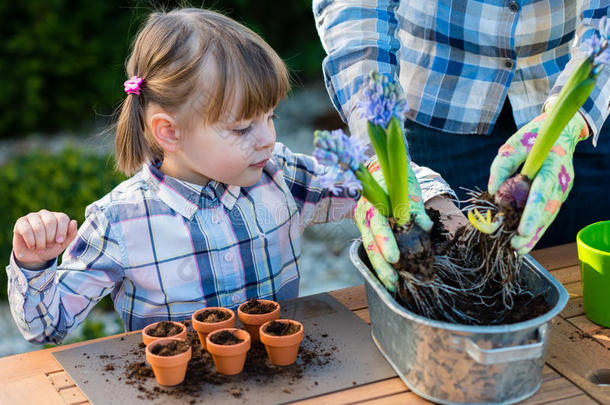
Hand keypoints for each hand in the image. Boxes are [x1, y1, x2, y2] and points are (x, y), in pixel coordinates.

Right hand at [13, 210, 77, 269]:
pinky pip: (26, 230)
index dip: (62, 231)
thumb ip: (71, 234)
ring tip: (40, 248)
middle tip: (49, 246)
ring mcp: (32, 217)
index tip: (59, 241)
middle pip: (50, 221)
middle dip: (50, 238)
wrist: (34, 257)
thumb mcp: (63, 244)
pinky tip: (32, 246)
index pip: (62, 218)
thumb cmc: (50, 248)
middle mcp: (45, 214)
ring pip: (38, 227)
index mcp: (58, 217)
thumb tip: (74, 222)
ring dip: (40, 242)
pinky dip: (31, 241)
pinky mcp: (21, 222)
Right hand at [354, 159, 432, 290]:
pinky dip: (379, 263)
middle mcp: (364, 215)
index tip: (395, 259)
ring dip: (380, 268)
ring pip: (369, 249)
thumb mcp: (406, 185)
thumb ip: (414, 206)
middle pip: (370, 243)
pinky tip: (389, 277)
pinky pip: (372, 248)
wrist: (376, 170)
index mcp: (372, 202)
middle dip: (381, 264)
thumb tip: (425, 226)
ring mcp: (363, 223)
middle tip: (393, 282)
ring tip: (392, 286)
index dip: (385, 242)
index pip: (377, 224)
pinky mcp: (367, 229)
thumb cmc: (393, 176)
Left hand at [488, 111, 588, 253]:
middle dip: (533, 231)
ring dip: (536, 234)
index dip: (532, 213)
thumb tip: (493, 192)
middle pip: (548, 210)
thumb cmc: (534, 137)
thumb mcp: (514, 144)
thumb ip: (502, 166)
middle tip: (517, 247)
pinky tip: (525, 240)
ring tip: (519, 250)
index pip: (542, 192)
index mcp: (552, 165)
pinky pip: (548, 213)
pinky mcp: (558, 194)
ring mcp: (562, 189)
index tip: (522, 230)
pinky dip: (537, 226)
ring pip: (550, 216)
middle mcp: (562, 180)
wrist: (559, 131)